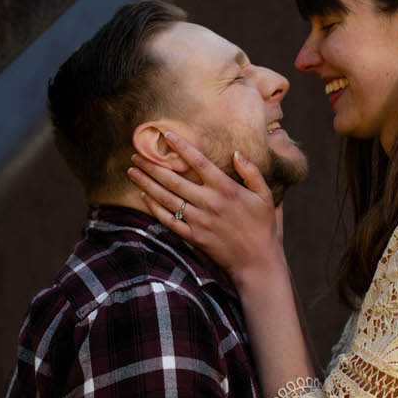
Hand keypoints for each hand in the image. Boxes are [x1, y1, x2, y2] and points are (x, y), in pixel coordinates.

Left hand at [127, 132, 282, 285]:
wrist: (256, 262)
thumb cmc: (262, 227)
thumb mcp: (264, 196)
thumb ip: (251, 172)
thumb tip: (236, 153)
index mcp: (226, 189)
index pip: (199, 162)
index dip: (182, 147)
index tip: (166, 135)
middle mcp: (209, 202)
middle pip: (174, 179)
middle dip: (152, 166)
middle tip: (136, 155)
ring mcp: (199, 220)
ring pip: (167, 198)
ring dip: (147, 184)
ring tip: (132, 172)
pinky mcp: (193, 236)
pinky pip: (169, 220)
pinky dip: (154, 208)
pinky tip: (144, 197)